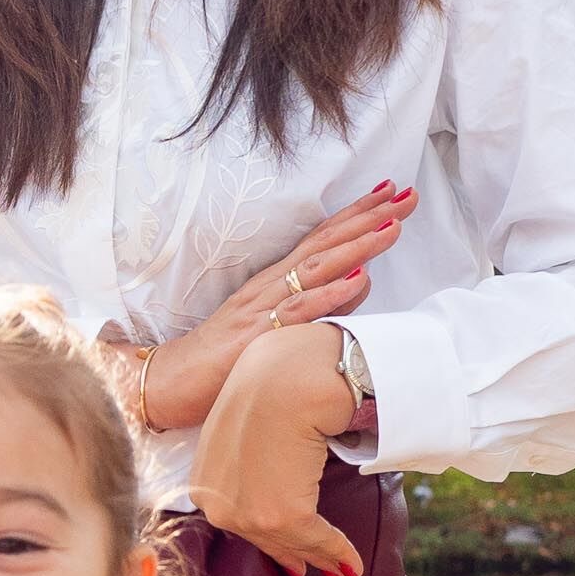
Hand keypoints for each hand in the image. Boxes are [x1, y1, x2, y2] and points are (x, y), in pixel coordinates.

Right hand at [107, 181, 411, 433]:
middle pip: (325, 243)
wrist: (168, 383)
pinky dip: (330, 296)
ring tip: (391, 226)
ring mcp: (263, 308)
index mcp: (274, 281)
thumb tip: (359, 287)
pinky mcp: (257, 337)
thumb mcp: (275, 328)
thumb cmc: (221, 360)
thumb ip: (317, 308)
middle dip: (368, 217)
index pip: (322, 239)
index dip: (357, 214)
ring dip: (356, 247)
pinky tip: (357, 282)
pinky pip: (299, 314)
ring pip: (316, 270)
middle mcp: (271, 286)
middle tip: (406, 194)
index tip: (391, 193)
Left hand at [184, 322, 364, 575]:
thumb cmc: (271, 387)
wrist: (287, 377)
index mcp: (201, 480)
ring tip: (342, 568)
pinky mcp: (280, 515)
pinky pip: (316, 539)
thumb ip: (245, 457)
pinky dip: (338, 552)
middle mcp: (215, 503)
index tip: (288, 558)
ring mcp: (245, 513)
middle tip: (312, 570)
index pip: (236, 520)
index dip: (266, 540)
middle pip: (263, 537)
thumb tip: (265, 473)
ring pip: (291, 542)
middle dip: (292, 555)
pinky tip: (352, 562)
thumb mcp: (242, 425)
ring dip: (321, 556)